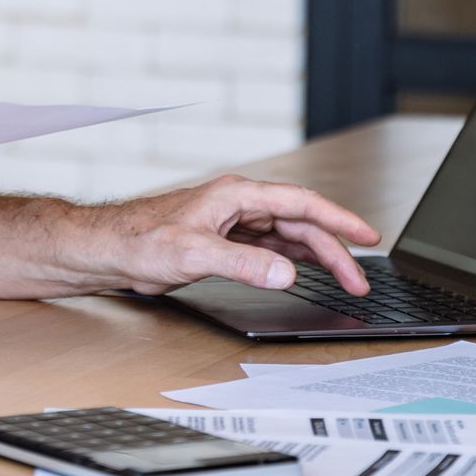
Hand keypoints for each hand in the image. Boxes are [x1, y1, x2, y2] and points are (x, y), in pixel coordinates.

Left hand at [84, 176, 379, 295]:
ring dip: (316, 256)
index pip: (301, 202)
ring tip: (344, 280)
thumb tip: (286, 272)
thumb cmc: (138, 240)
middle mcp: (237, 204)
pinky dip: (292, 259)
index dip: (338, 219)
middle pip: (300, 222)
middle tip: (359, 280)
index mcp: (236, 195)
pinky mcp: (222, 240)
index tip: (367, 235)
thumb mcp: (194, 254)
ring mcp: (231, 221)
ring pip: (287, 235)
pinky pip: (269, 247)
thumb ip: (243, 263)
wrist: (107, 248)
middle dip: (334, 249)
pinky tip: (304, 271)